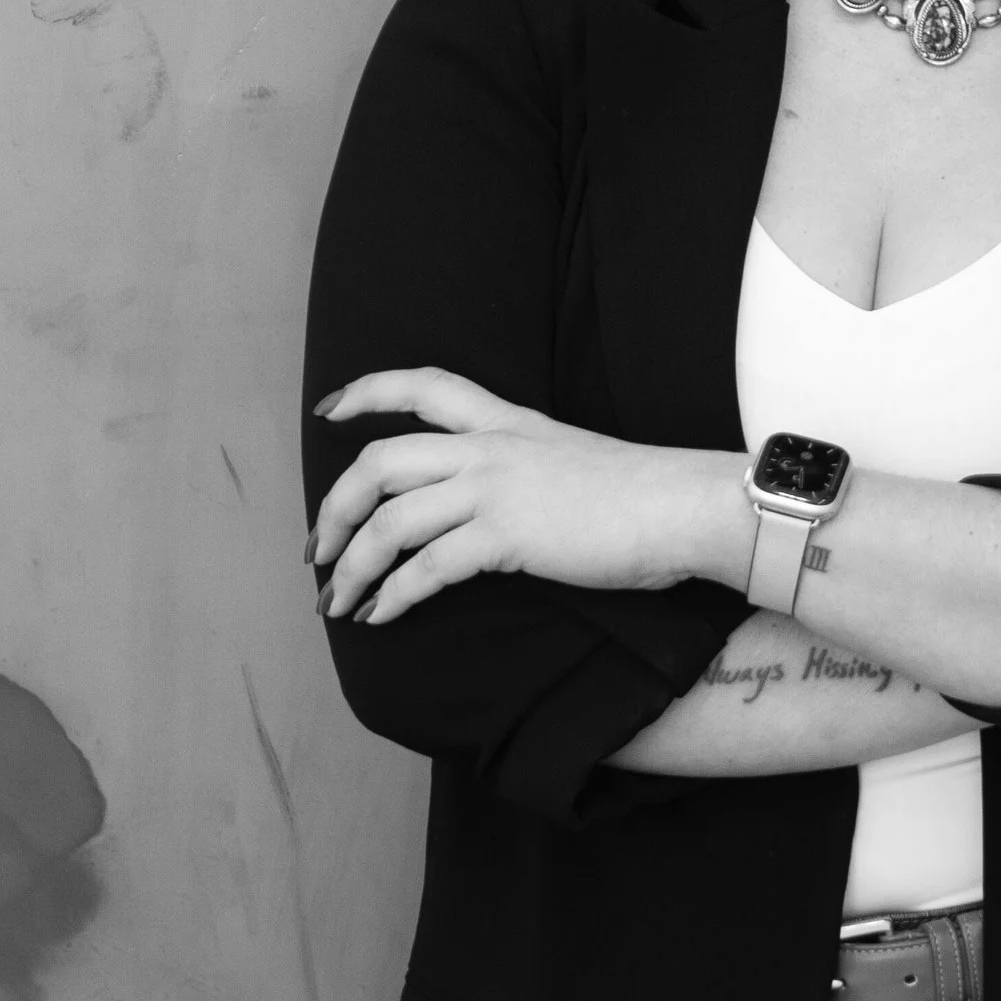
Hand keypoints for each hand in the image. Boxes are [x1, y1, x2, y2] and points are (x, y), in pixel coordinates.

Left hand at [307, 369, 719, 621]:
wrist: (683, 506)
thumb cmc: (642, 495)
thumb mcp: (569, 462)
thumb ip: (524, 472)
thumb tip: (493, 509)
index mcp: (505, 421)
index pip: (422, 385)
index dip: (366, 393)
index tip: (329, 411)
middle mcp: (488, 448)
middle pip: (379, 461)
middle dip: (334, 508)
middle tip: (318, 549)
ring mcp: (494, 489)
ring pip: (389, 520)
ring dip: (352, 565)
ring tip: (337, 600)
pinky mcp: (505, 536)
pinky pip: (425, 567)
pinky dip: (393, 595)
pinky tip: (381, 616)